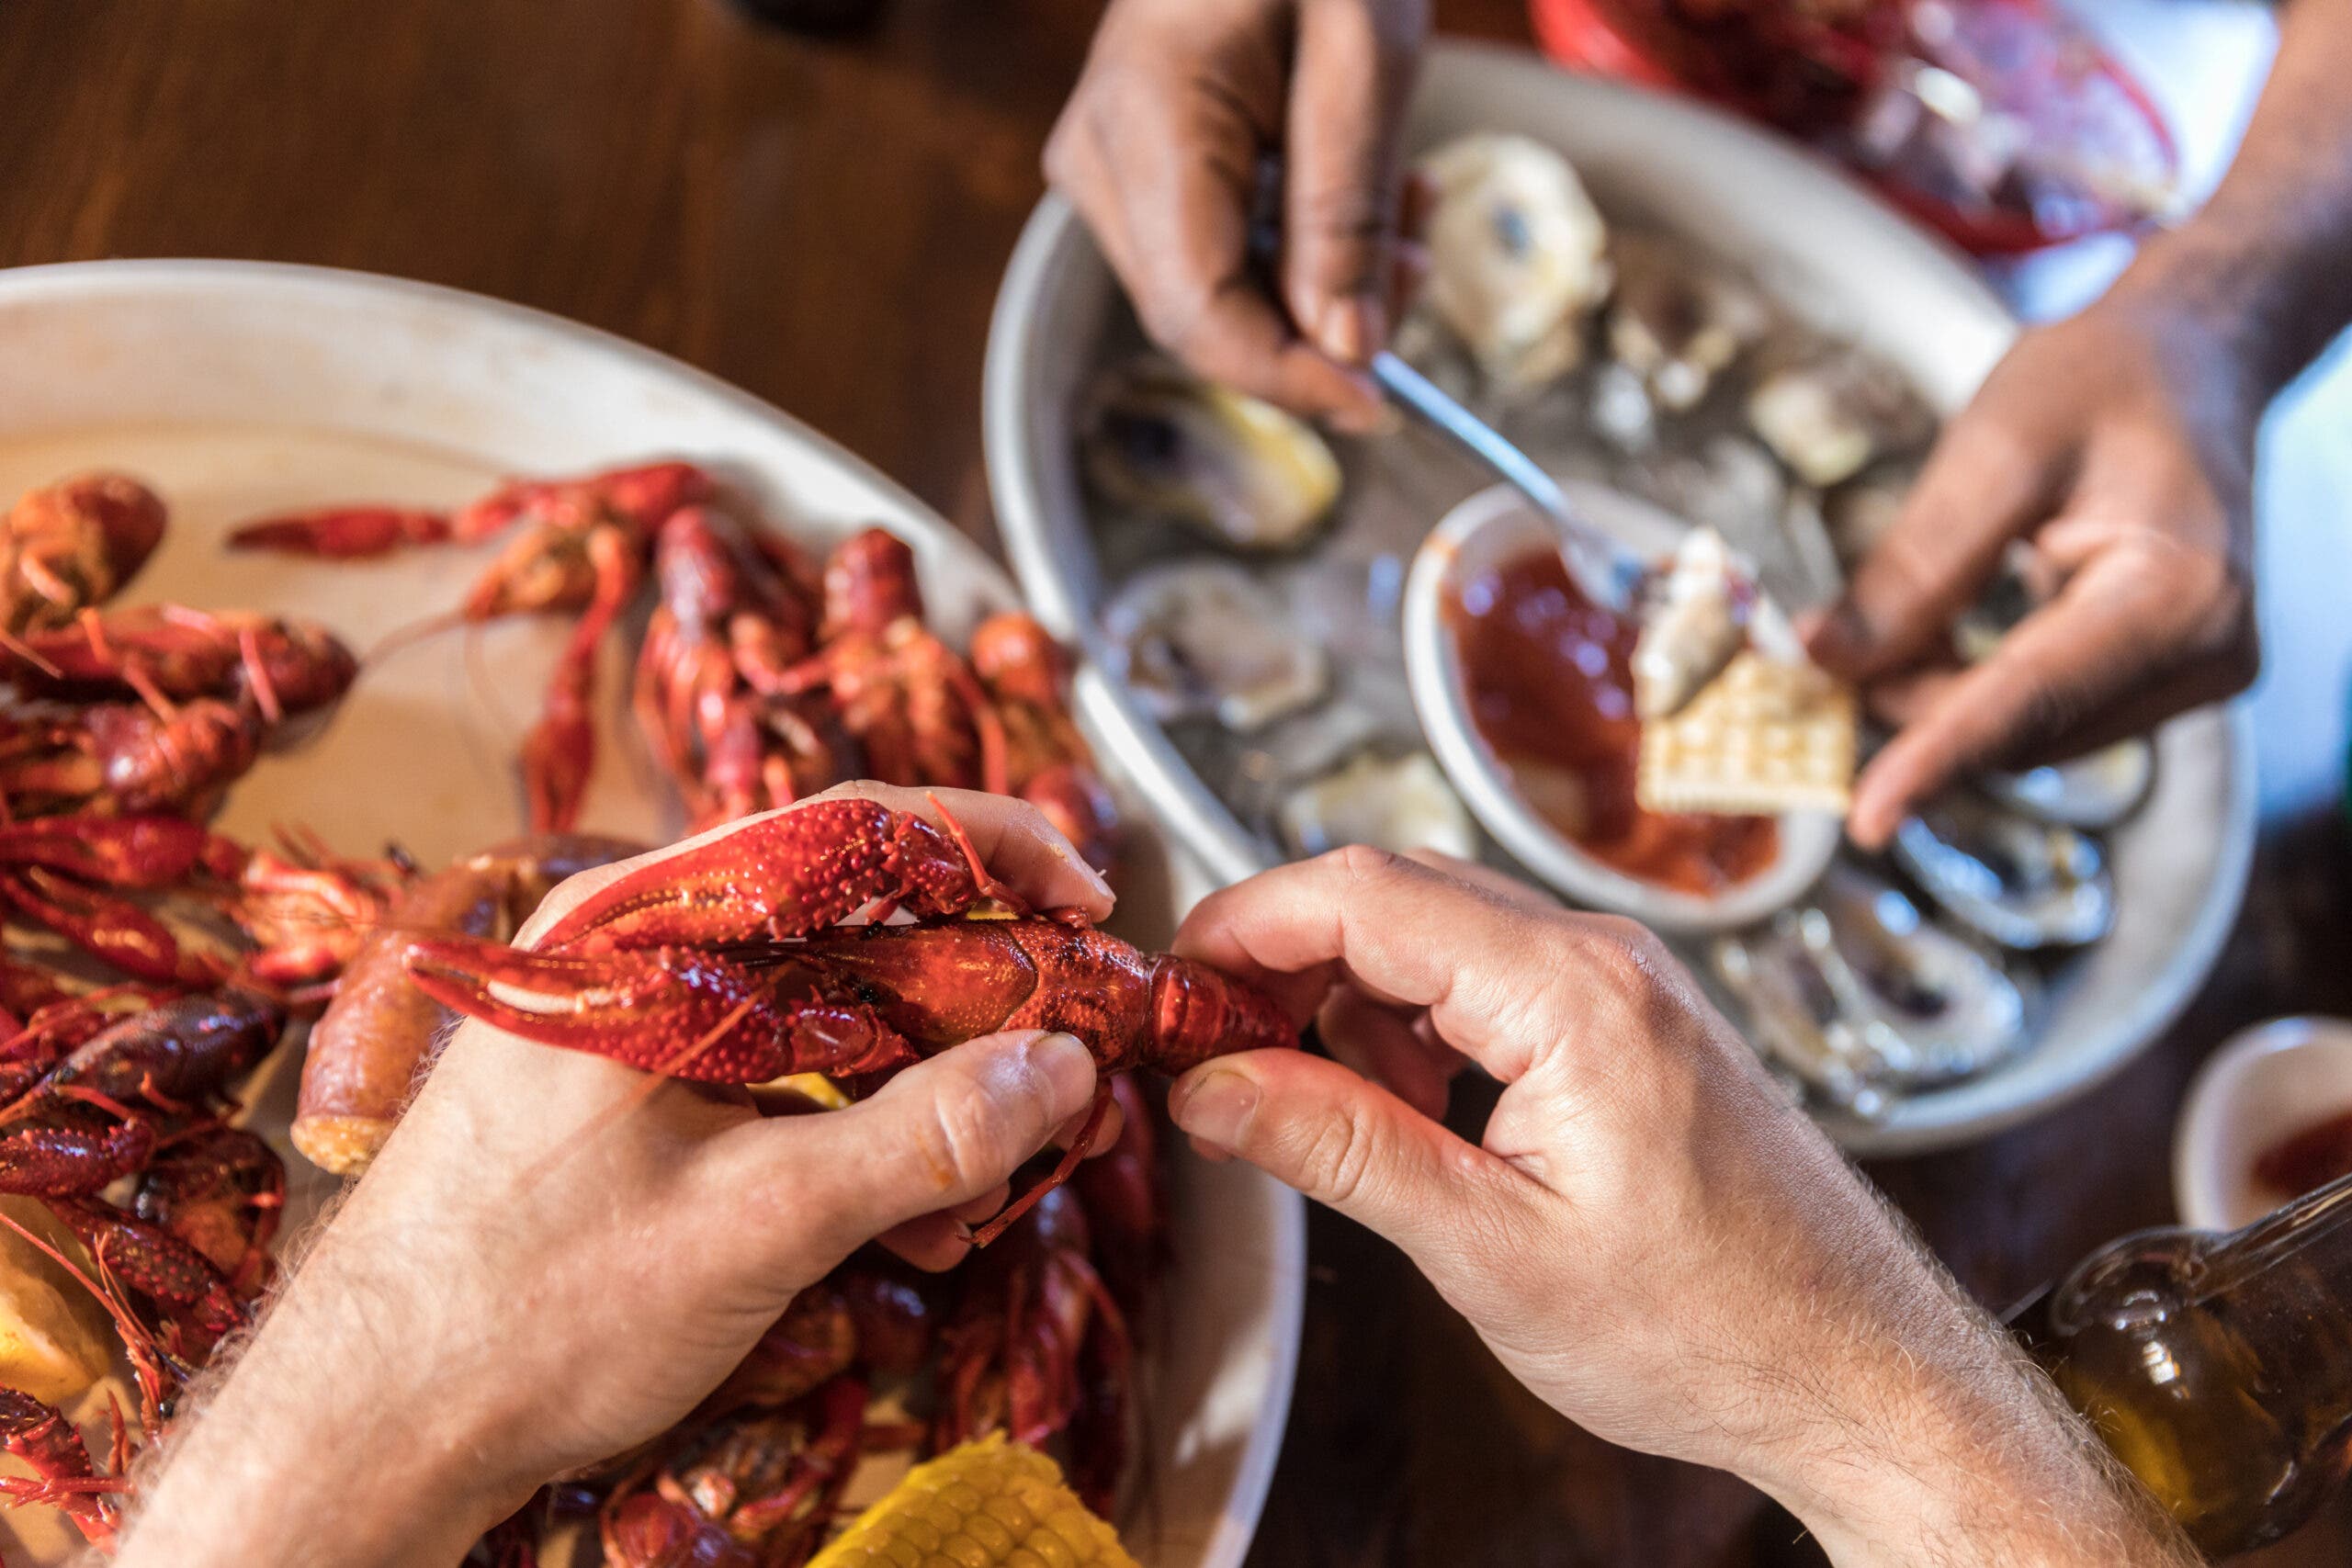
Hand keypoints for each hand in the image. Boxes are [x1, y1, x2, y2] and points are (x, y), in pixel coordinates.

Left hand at [116, 785, 1111, 1567]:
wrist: (367, 1427)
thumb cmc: (518, 1315)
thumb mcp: (755, 1223)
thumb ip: (922, 1137)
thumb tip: (1062, 1067)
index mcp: (638, 929)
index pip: (846, 827)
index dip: (986, 847)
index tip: (1085, 893)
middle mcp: (633, 949)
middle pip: (850, 917)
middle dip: (978, 989)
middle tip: (1069, 1050)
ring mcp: (635, 1022)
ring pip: (826, 1005)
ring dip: (928, 1078)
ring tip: (999, 1167)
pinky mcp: (638, 1092)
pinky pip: (781, 1071)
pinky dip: (861, 1125)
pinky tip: (916, 1214)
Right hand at [1046, 0, 1427, 424]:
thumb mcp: (1364, 62)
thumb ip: (1349, 214)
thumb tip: (1346, 348)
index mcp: (1144, 127)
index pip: (1201, 316)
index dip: (1292, 379)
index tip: (1382, 401)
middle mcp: (1101, 159)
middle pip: (1205, 316)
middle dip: (1321, 327)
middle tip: (1419, 270)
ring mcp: (1107, 162)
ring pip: (1215, 292)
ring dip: (1322, 285)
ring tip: (1410, 214)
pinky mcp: (1135, 161)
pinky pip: (1215, 246)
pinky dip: (1299, 247)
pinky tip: (1365, 200)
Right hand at [1164, 847, 2192, 1565]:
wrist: (1857, 1373)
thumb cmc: (1707, 1329)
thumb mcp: (1491, 1252)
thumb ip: (1340, 1148)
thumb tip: (1212, 1084)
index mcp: (1574, 995)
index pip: (1364, 893)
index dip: (1245, 920)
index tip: (1169, 980)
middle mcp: (1605, 958)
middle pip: (1396, 896)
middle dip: (1287, 962)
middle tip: (1216, 1054)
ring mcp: (1625, 985)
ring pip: (1440, 937)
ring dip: (1355, 1003)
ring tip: (1325, 1114)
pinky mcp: (1630, 1024)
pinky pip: (1493, 981)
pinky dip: (1421, 1030)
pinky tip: (1412, 1117)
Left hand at [1805, 285, 2260, 847]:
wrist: (2191, 361)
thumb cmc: (2101, 382)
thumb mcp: (1992, 450)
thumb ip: (1913, 568)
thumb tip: (1824, 660)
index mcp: (2179, 591)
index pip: (2031, 698)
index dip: (1937, 758)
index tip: (1865, 817)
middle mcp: (2207, 654)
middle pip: (2022, 729)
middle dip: (1917, 707)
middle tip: (1833, 652)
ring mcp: (2195, 676)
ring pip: (2026, 735)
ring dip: (1942, 702)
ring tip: (1898, 626)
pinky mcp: (2166, 680)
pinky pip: (2044, 715)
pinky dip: (1975, 693)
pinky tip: (1942, 639)